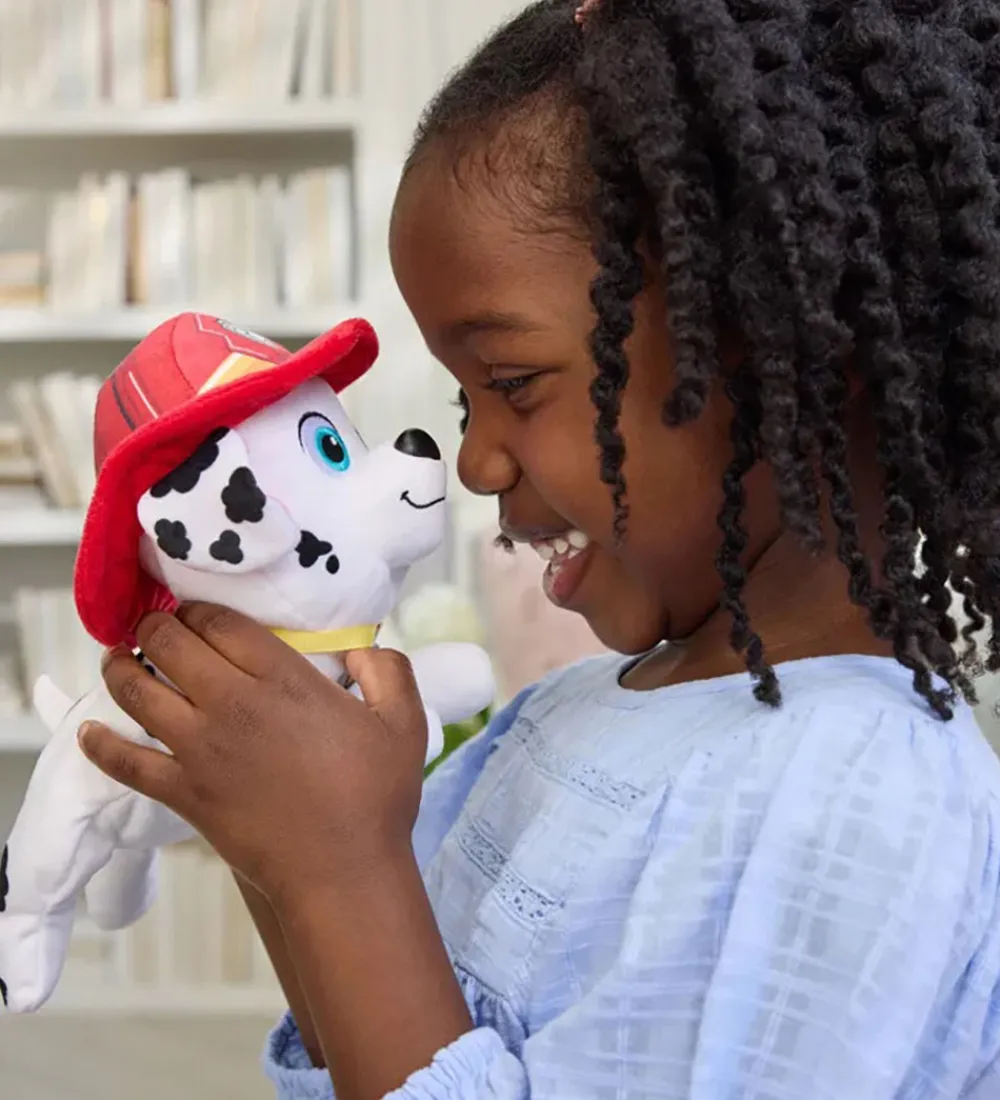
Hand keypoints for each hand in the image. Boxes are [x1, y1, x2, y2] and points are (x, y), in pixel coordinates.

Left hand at [77, 603, 428, 905]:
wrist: (343, 873)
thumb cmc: (376, 796)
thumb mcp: (404, 722)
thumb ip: (388, 670)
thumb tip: (362, 649)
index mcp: (283, 680)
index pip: (219, 622)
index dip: (198, 607)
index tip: (195, 609)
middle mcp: (232, 704)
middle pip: (171, 644)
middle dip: (155, 625)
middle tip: (155, 625)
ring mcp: (200, 749)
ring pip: (138, 692)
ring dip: (120, 668)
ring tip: (118, 659)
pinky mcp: (184, 792)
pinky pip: (126, 763)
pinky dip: (100, 746)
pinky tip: (88, 733)